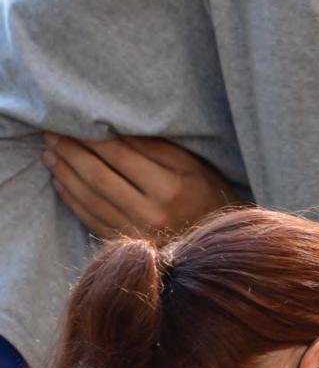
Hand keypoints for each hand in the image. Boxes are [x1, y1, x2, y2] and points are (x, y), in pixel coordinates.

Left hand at [42, 133, 234, 239]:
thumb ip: (155, 147)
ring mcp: (137, 235)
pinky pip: (92, 221)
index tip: (70, 120)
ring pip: (90, 200)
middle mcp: (151, 214)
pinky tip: (59, 183)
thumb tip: (112, 127)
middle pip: (99, 177)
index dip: (91, 136)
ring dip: (65, 174)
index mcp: (170, 188)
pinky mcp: (128, 247)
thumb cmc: (208, 196)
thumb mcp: (192, 166)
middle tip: (50, 134)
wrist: (220, 246)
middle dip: (70, 152)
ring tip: (49, 154)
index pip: (119, 155)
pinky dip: (72, 201)